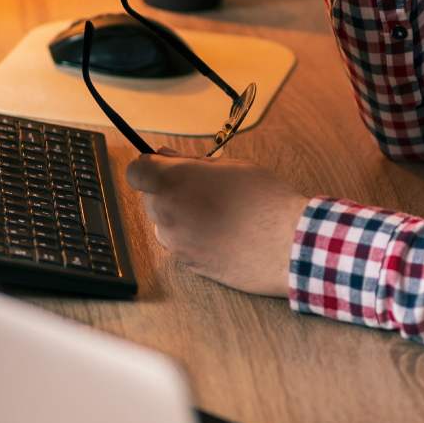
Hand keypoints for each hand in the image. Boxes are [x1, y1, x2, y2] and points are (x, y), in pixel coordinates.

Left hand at [125, 153, 313, 296]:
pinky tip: (222, 234)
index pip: (135, 172)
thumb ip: (191, 162)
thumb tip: (166, 157)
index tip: (164, 168)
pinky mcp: (189, 264)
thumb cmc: (264, 199)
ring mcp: (176, 243)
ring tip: (217, 214)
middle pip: (150, 199)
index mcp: (173, 182)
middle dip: (168, 192)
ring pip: (165, 225)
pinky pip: (181, 245)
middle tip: (203, 189)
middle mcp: (167, 214)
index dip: (149, 168)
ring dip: (180, 217)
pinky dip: (193, 238)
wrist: (288, 243)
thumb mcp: (230, 166)